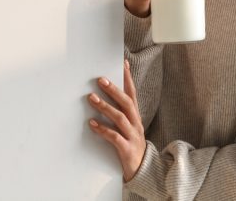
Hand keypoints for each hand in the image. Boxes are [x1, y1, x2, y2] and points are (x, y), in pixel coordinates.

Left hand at [88, 60, 145, 181]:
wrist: (144, 171)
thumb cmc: (131, 146)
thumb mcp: (127, 128)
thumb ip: (119, 114)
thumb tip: (102, 97)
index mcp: (135, 117)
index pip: (132, 93)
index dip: (128, 78)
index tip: (122, 63)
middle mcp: (136, 123)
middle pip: (127, 102)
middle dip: (114, 90)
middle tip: (100, 79)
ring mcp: (133, 136)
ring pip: (120, 118)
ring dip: (105, 107)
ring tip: (92, 98)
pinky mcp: (127, 149)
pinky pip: (114, 137)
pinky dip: (102, 130)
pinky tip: (92, 124)